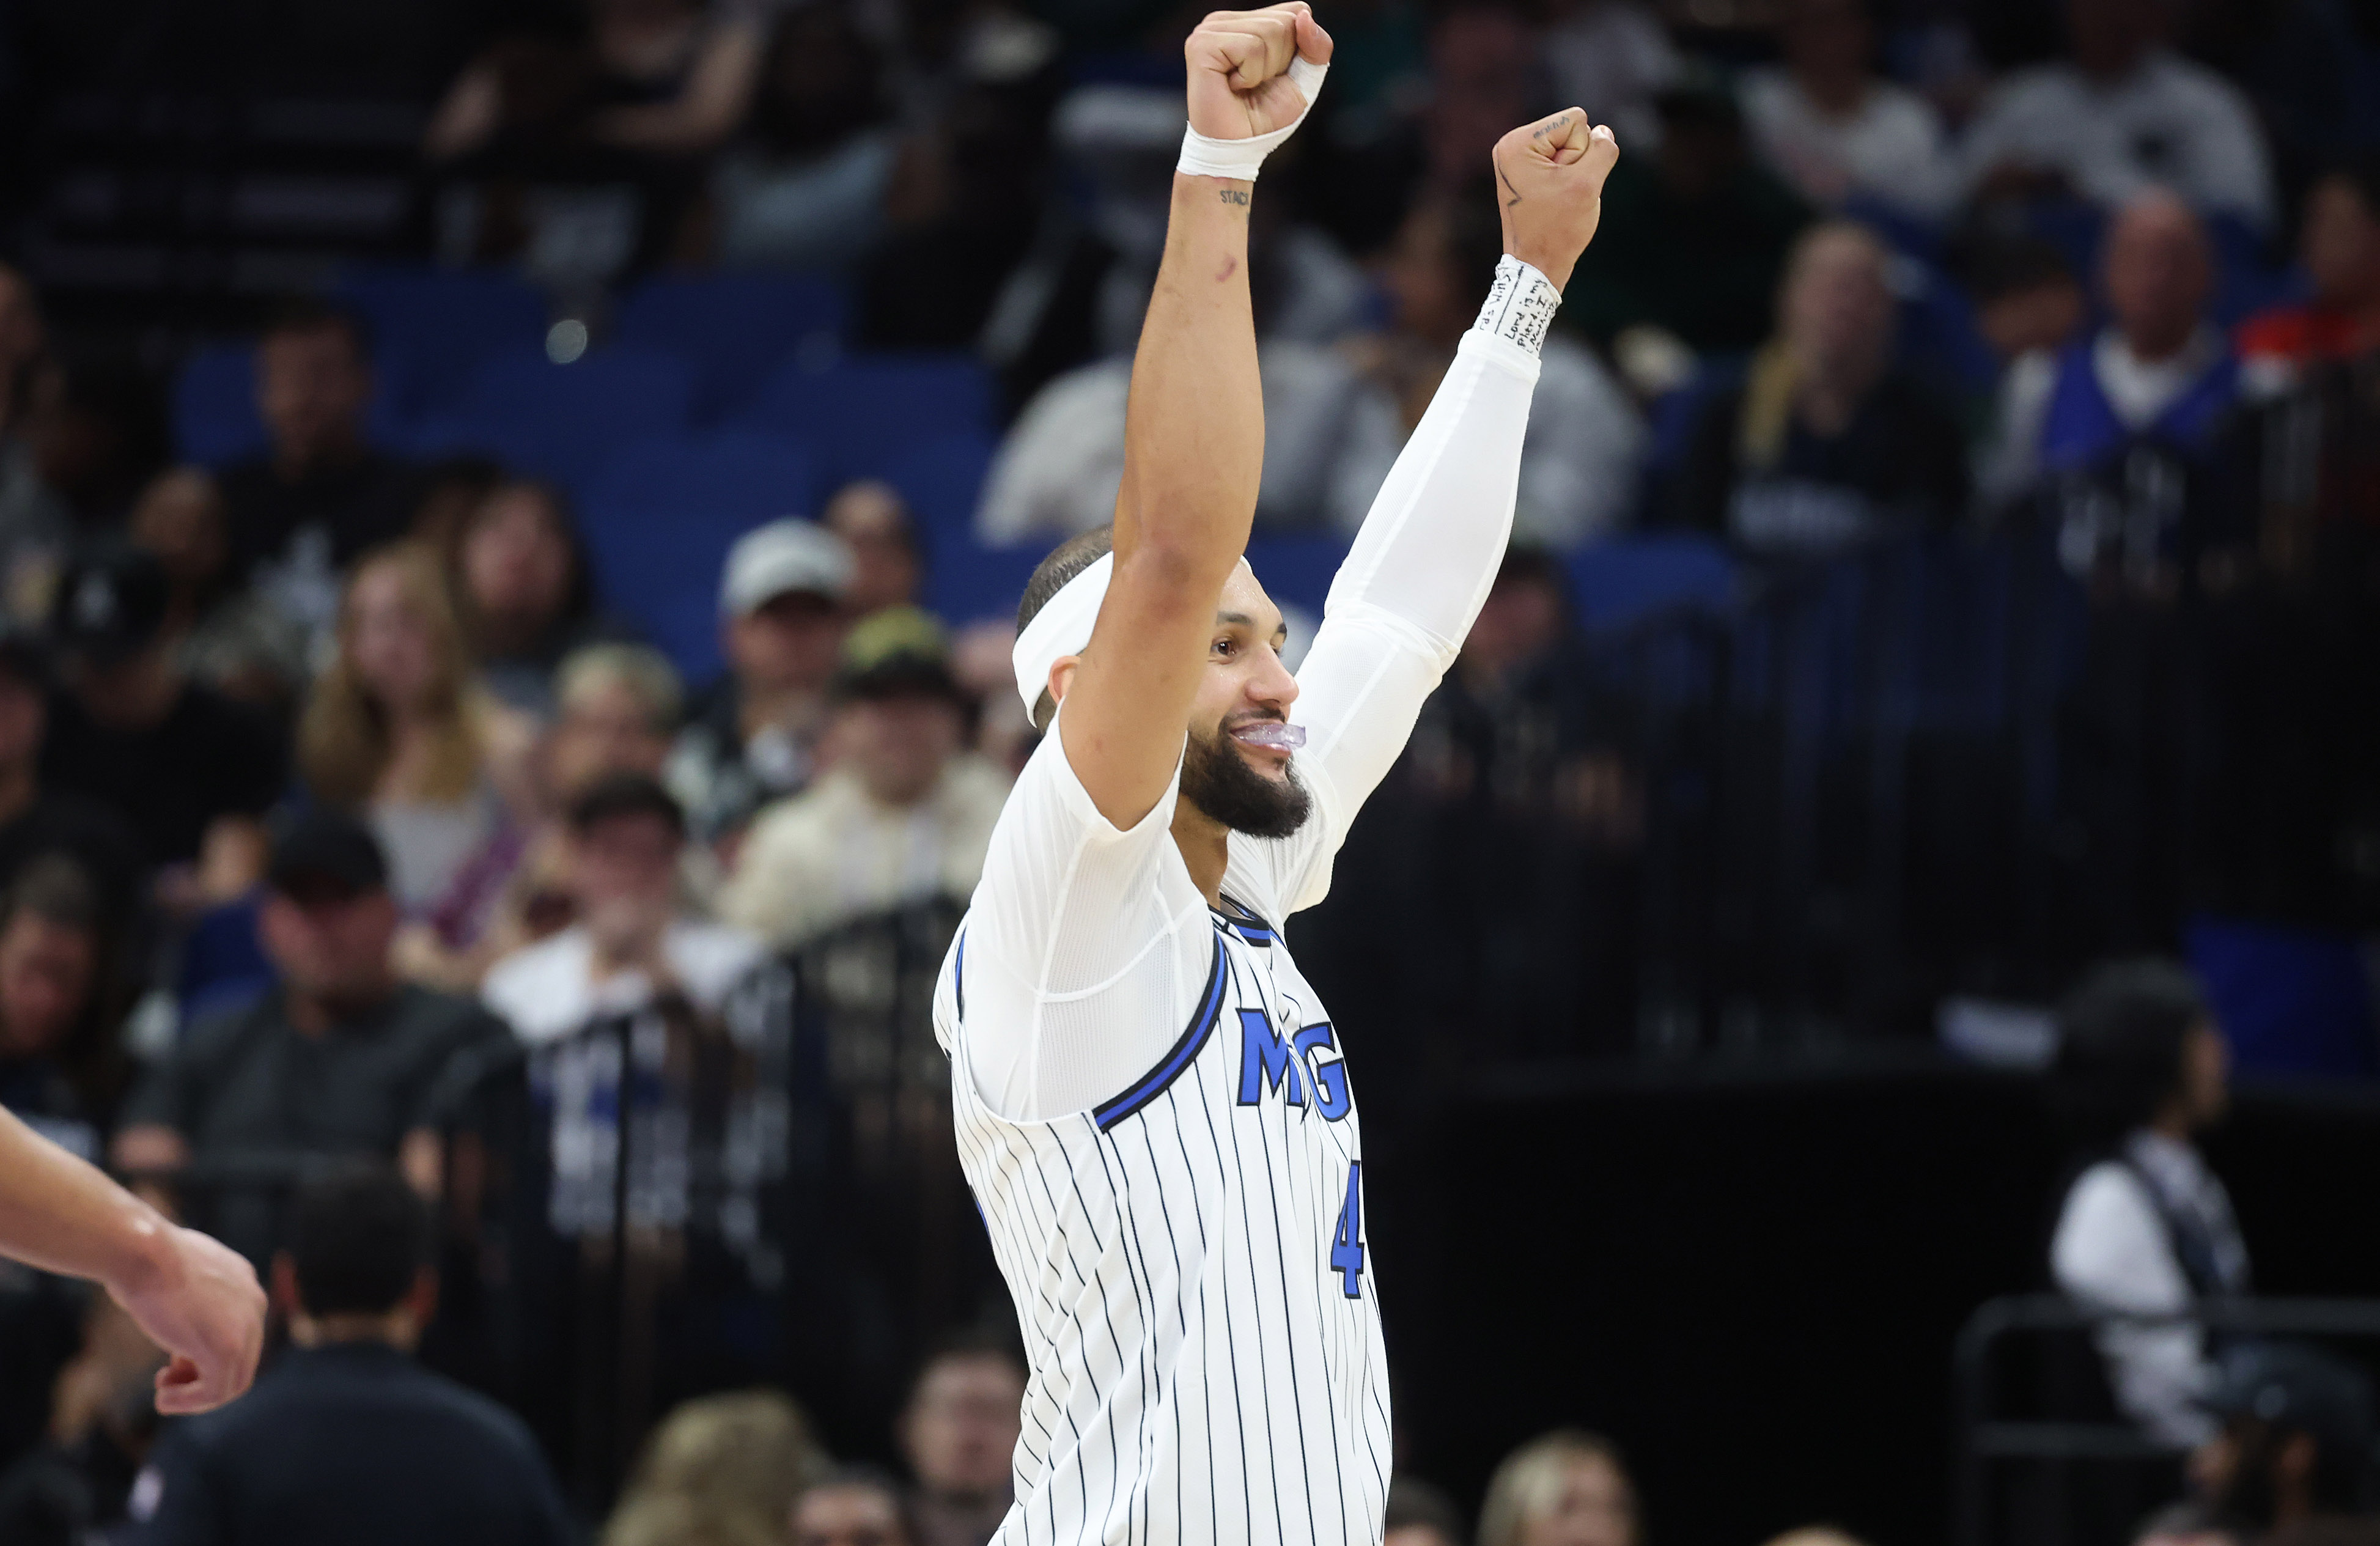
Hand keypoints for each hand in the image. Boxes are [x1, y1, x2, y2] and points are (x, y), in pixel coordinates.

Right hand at [107, 1223, 264, 1414]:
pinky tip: (163, 1400)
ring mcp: (246, 1327)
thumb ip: (190, 1298)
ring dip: (196, 1397)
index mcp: (243, 1283)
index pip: (238, 1333)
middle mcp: (254, 1303)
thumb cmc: (144, 1259)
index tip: (174, 1363)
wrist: (142, 1252)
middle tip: (167, 1383)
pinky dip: (190, 1402)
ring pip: (233, 1382)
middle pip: (241, 1360)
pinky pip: (217, 1391)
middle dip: (203, 1378)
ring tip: (164, 1397)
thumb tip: (180, 1322)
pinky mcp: (227, 1349)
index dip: (205, 1354)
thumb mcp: (176, 1274)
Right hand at [1184, 4, 1332, 142]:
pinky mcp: (1202, 45)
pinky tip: (1232, 87)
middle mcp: (1226, 20)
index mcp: (1246, 21)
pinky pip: (1250, 47)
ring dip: (1265, 71)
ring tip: (1243, 87)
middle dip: (1281, 61)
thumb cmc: (1265, 117)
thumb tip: (1304, 15)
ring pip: (1270, 31)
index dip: (1298, 48)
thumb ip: (1317, 46)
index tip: (1275, 75)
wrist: (1236, 150)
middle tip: (1256, 85)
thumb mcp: (1304, 79)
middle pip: (1286, 20)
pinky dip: (1251, 75)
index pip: (1296, 10)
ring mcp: (1210, 29)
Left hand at [1491, 109, 1621, 292]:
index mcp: (1517, 142)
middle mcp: (1512, 146)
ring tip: (1557, 200)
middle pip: (1572, 132)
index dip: (1580, 152)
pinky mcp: (1526, 173)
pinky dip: (1568, 182)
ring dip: (1574, 175)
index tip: (1561, 183)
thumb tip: (1603, 131)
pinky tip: (1556, 201)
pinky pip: (1564, 164)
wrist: (1537, 267)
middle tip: (1559, 195)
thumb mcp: (1587, 184)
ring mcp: (1518, 159)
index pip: (1575, 121)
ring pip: (1571, 149)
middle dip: (1576, 163)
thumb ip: (1602, 150)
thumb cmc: (1557, 228)